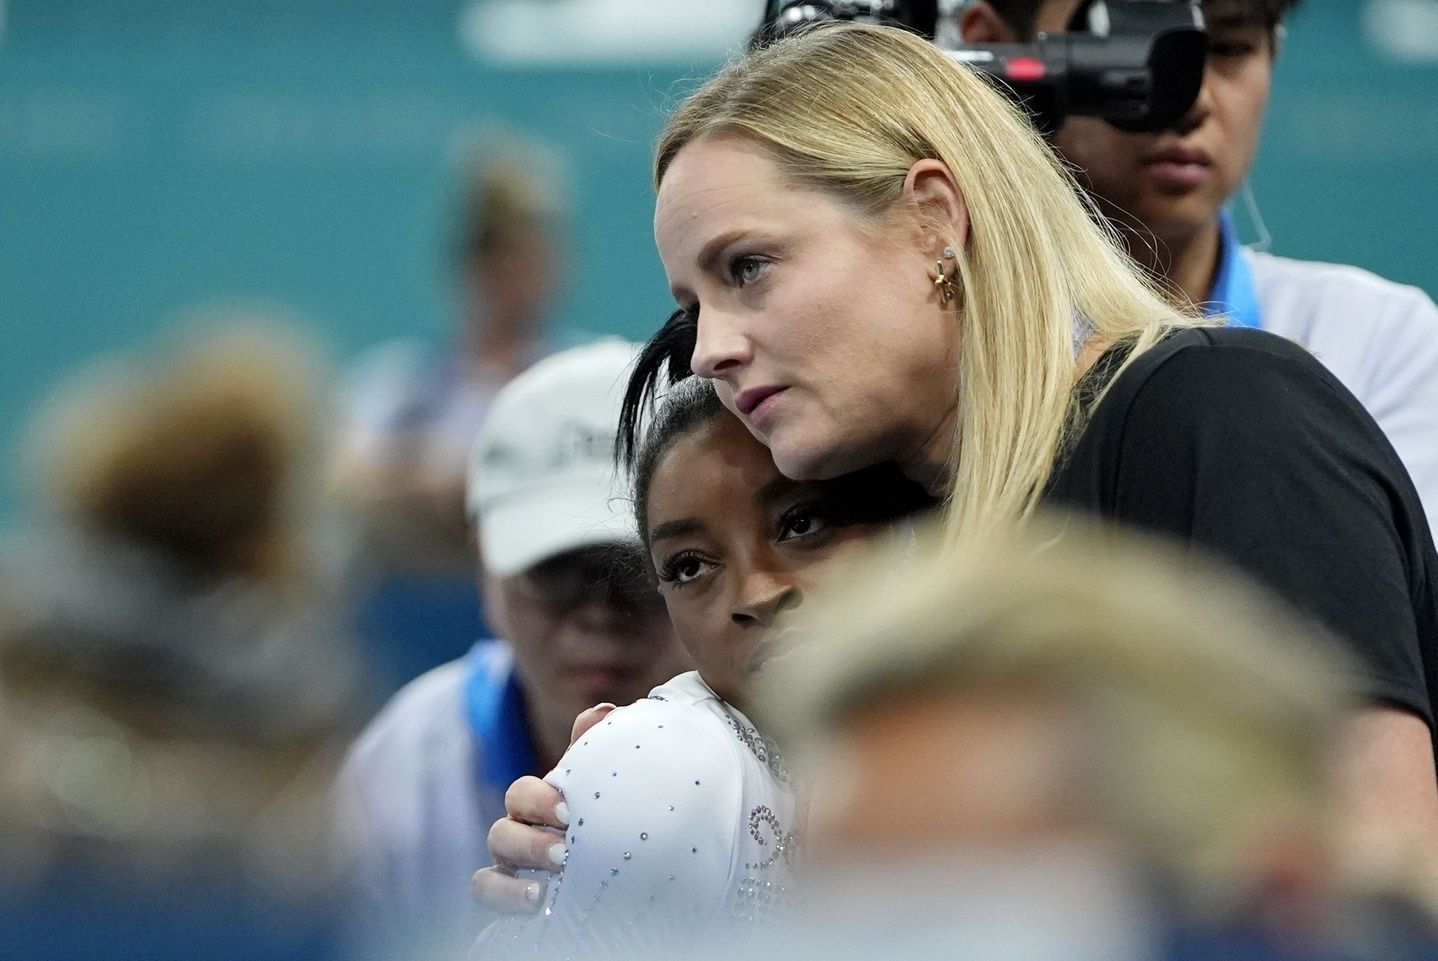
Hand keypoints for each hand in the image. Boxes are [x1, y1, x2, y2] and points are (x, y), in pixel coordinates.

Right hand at [471, 703, 617, 911]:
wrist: (622, 891)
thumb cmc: (610, 833)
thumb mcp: (607, 793)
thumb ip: (599, 752)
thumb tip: (602, 711)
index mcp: (543, 808)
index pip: (523, 793)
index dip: (538, 799)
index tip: (568, 811)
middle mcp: (520, 834)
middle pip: (505, 824)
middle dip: (531, 836)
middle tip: (566, 849)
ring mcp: (510, 868)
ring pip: (495, 853)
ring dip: (523, 859)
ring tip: (555, 875)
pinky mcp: (507, 901)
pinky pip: (485, 890)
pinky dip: (505, 894)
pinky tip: (536, 901)